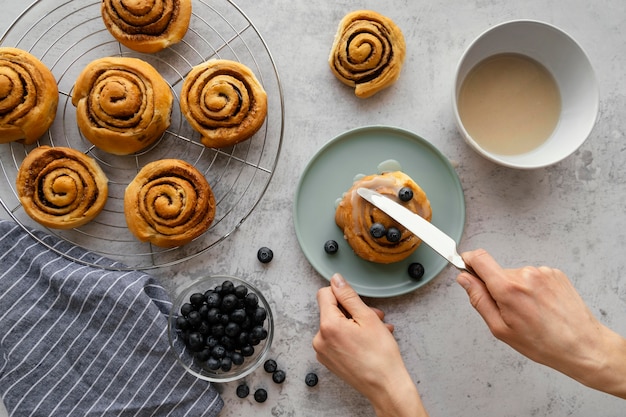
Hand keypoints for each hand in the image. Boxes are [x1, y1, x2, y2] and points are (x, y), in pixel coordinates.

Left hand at [313, 273, 428, 416]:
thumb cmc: (380, 355)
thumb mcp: (367, 317)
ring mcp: (323, 352)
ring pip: (337, 325)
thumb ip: (348, 296)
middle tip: (376, 316)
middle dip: (353, 310)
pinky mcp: (329, 361)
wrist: (386, 387)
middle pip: (332, 311)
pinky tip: (369, 341)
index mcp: (327, 326)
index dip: (343, 293)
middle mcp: (319, 339)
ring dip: (356, 323)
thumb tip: (336, 279)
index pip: (325, 294)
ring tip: (377, 330)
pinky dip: (351, 336)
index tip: (358, 302)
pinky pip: (337, 340)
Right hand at [457, 249, 625, 398]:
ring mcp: (542, 272)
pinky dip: (533, 289)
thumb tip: (464, 279)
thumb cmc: (543, 343)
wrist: (583, 345)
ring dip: (518, 290)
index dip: (468, 260)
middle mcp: (525, 274)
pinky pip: (533, 277)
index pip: (479, 258)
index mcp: (508, 288)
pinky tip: (543, 307)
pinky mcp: (555, 273)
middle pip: (498, 272)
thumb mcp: (500, 329)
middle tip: (511, 312)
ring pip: (516, 276)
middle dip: (498, 288)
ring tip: (532, 312)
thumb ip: (478, 299)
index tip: (465, 265)